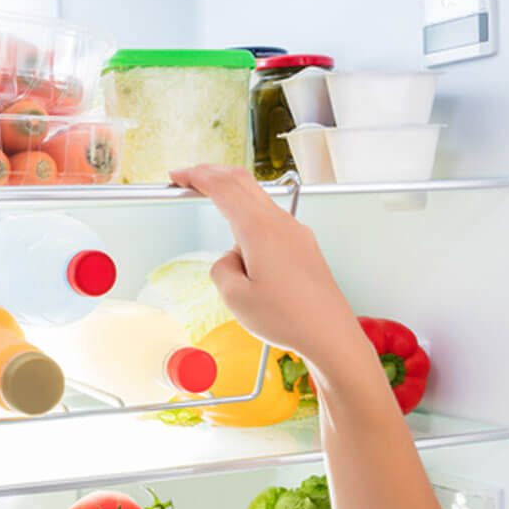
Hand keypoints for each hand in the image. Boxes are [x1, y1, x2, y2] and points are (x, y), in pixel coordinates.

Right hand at [169, 165, 367, 375]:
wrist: (330, 334)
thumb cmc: (288, 319)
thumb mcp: (235, 298)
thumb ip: (221, 269)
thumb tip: (230, 259)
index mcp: (259, 229)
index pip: (222, 187)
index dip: (196, 176)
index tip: (178, 176)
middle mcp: (280, 223)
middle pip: (243, 181)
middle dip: (213, 174)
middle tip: (190, 178)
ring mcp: (296, 232)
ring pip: (258, 201)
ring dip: (233, 200)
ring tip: (220, 227)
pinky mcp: (304, 246)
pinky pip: (272, 223)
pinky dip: (251, 222)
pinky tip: (247, 251)